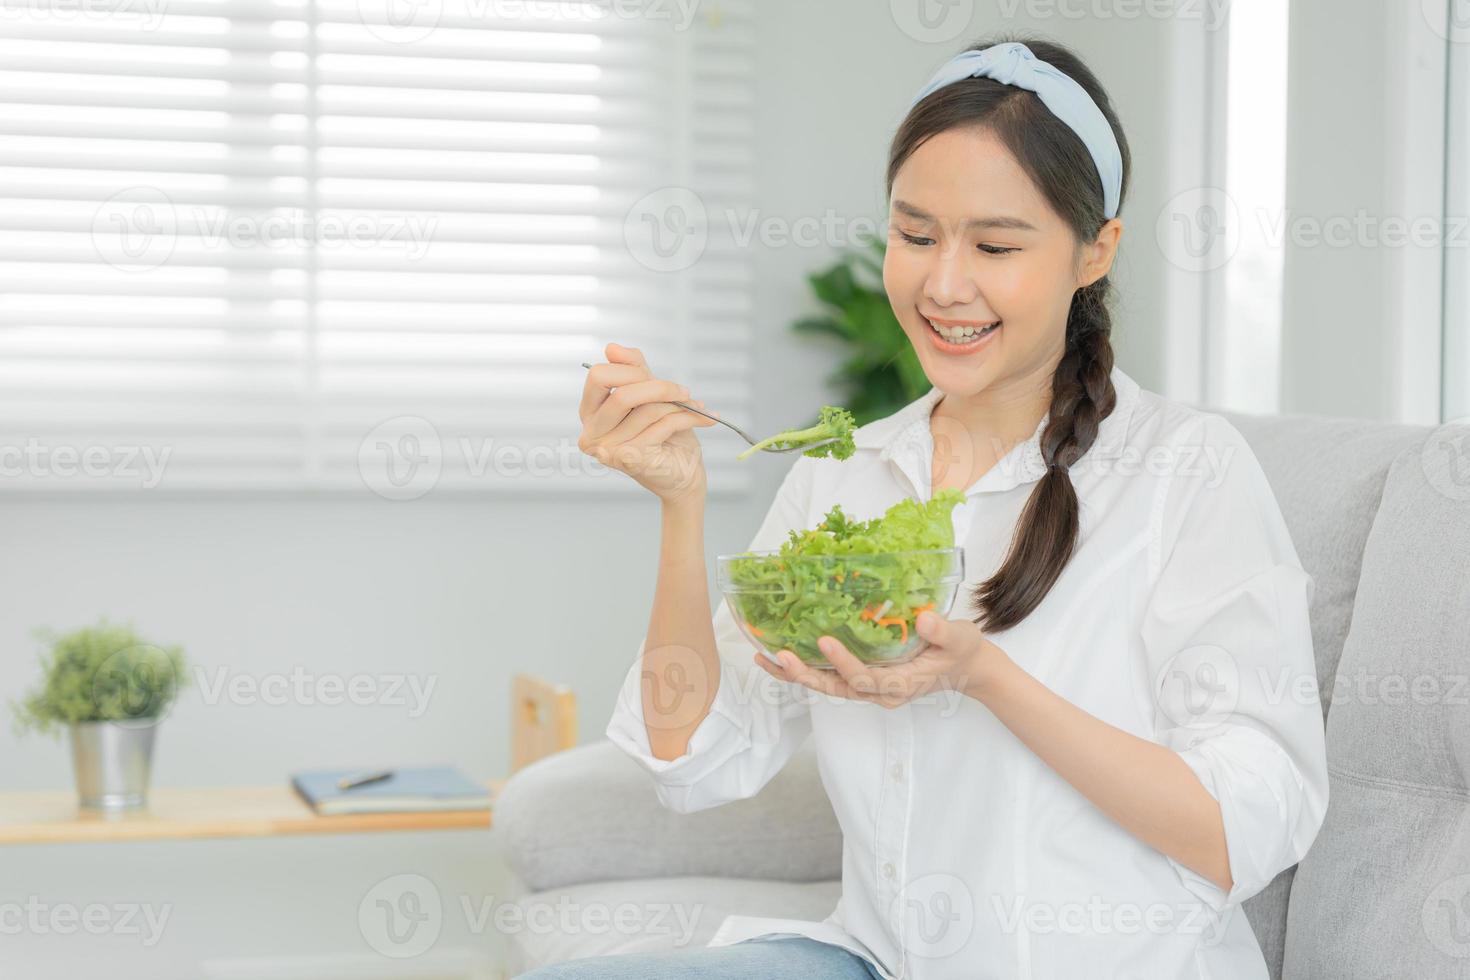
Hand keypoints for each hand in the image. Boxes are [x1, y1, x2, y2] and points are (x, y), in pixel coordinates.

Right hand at [578, 342, 718, 503]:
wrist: (683, 471)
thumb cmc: (664, 433)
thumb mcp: (649, 392)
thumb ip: (632, 368)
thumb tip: (611, 347)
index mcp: (590, 412)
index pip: (599, 376)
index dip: (631, 371)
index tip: (653, 375)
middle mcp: (592, 432)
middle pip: (622, 394)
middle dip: (660, 388)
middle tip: (684, 392)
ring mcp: (609, 448)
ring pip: (647, 410)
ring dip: (679, 405)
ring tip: (696, 408)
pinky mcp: (632, 459)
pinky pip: (663, 425)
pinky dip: (688, 418)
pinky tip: (703, 420)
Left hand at [753, 610, 1002, 707]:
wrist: (965, 667)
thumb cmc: (961, 650)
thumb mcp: (960, 638)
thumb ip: (943, 631)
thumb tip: (924, 620)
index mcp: (901, 684)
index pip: (866, 678)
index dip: (844, 663)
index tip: (824, 641)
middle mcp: (880, 692)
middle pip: (837, 688)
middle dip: (807, 675)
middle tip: (778, 657)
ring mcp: (870, 688)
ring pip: (828, 686)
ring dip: (797, 674)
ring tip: (765, 658)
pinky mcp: (863, 679)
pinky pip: (830, 678)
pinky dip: (805, 670)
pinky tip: (781, 656)